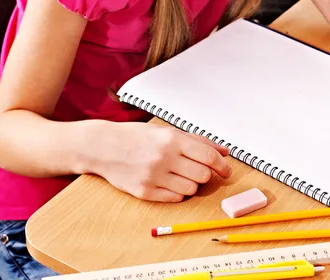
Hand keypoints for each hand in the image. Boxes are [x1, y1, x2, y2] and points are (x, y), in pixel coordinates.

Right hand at [93, 122, 231, 201]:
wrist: (104, 146)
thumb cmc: (136, 137)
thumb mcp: (167, 131)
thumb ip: (197, 141)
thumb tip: (223, 151)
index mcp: (171, 139)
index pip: (208, 156)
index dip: (222, 165)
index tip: (226, 170)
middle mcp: (164, 158)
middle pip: (203, 175)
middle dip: (206, 174)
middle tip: (199, 170)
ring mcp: (154, 176)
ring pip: (191, 189)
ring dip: (191, 183)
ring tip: (179, 174)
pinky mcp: (145, 192)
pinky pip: (175, 198)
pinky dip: (177, 192)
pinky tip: (168, 181)